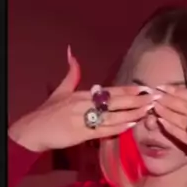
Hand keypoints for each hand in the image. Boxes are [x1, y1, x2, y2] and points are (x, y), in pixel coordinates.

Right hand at [8, 47, 153, 152]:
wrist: (33, 129)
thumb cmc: (48, 112)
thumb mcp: (60, 90)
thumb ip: (71, 73)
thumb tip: (71, 53)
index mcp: (83, 94)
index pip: (110, 90)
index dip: (129, 90)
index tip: (145, 88)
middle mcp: (85, 104)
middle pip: (115, 101)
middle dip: (136, 100)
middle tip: (154, 98)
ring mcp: (83, 119)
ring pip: (113, 116)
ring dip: (132, 114)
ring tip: (148, 112)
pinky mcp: (80, 134)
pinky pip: (103, 130)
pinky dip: (117, 127)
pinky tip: (130, 125)